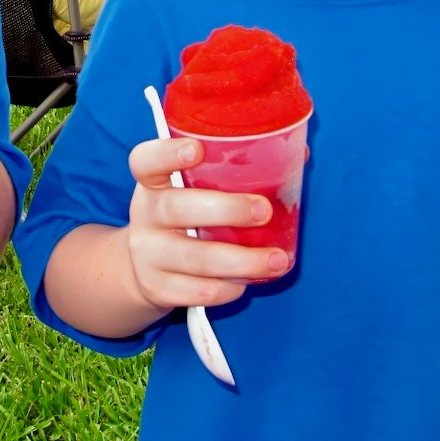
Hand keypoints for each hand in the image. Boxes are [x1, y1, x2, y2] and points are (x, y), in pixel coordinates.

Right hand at [123, 137, 289, 310]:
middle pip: (176, 208)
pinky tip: (247, 281)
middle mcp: (146, 216)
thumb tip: (298, 154)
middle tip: (264, 211)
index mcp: (153, 183)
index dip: (167, 153)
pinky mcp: (158, 289)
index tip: (197, 148)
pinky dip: (229, 288)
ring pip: (194, 258)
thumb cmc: (183, 216)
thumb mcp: (190, 190)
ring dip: (242, 261)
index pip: (146, 161)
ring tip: (277, 260)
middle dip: (226, 210)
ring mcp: (149, 255)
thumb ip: (233, 171)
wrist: (141, 269)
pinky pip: (199, 291)